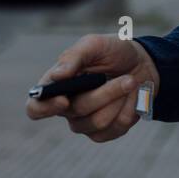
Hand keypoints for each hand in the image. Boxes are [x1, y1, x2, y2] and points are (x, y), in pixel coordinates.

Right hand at [25, 33, 160, 142]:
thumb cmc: (114, 51)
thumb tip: (57, 76)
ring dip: (120, 99)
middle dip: (107, 92)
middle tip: (128, 78)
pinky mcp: (104, 132)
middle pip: (78, 111)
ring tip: (129, 83)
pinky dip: (129, 110)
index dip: (46, 108)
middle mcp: (66, 108)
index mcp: (56, 86)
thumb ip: (74, 56)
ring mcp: (84, 123)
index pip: (35, 108)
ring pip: (98, 122)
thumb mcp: (95, 44)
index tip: (65, 100)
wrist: (143, 63)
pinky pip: (115, 129)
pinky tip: (131, 98)